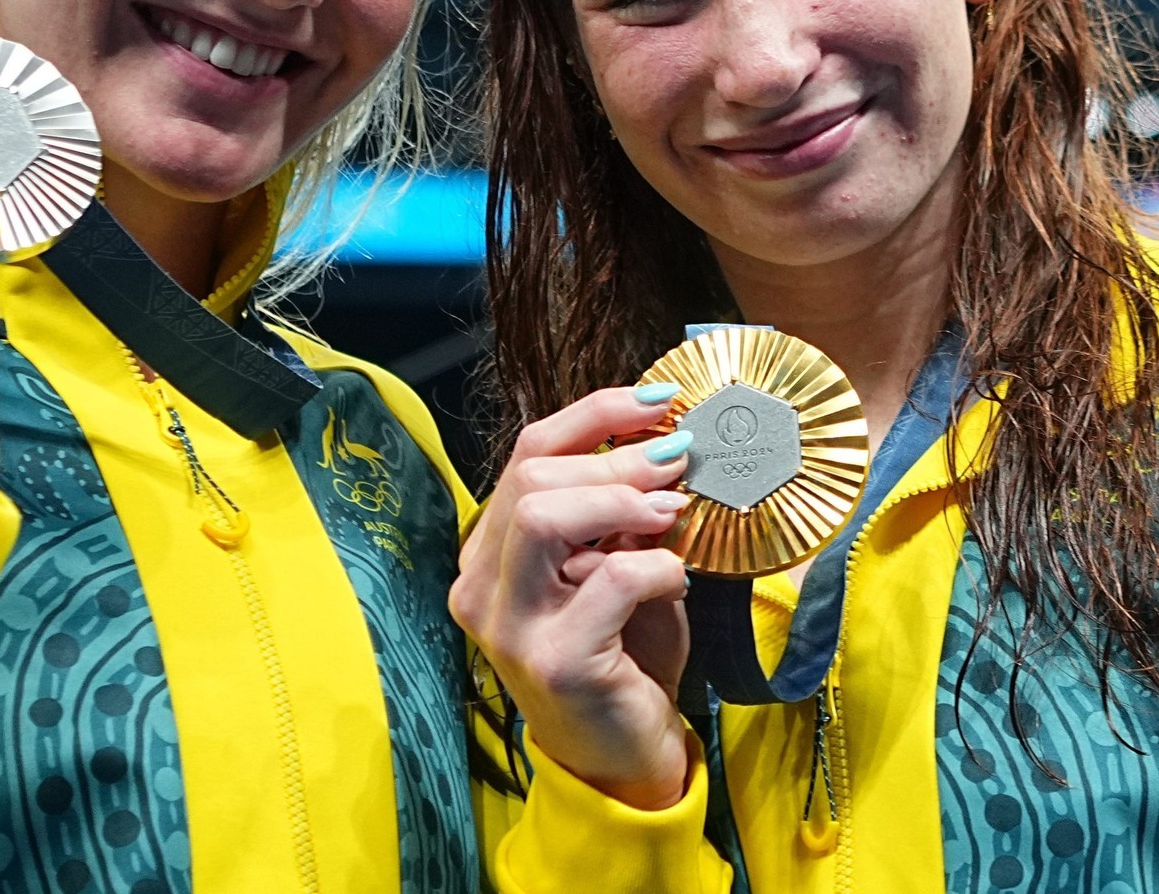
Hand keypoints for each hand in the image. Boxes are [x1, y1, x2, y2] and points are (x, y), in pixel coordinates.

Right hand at [450, 387, 692, 809]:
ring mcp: (509, 625)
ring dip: (621, 500)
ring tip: (671, 510)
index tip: (656, 400)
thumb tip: (661, 438)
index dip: (594, 415)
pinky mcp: (554, 661)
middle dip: (615, 457)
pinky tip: (676, 579)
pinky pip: (609, 580)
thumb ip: (618, 512)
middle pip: (532, 479)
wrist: (624, 758)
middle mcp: (480, 585)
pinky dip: (656, 565)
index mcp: (488, 551)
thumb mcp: (613, 565)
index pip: (526, 453)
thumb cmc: (621, 652)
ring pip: (544, 516)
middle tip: (678, 458)